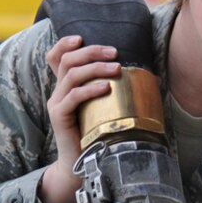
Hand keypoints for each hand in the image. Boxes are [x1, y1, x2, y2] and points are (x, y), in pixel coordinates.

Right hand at [37, 35, 120, 202]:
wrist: (80, 165)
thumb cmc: (95, 135)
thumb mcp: (103, 108)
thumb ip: (111, 91)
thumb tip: (146, 76)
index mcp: (65, 87)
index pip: (55, 57)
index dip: (64, 43)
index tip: (82, 37)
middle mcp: (57, 92)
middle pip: (67, 60)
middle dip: (91, 51)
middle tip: (114, 52)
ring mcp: (56, 103)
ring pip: (71, 74)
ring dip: (96, 67)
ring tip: (117, 68)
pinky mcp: (59, 116)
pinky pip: (73, 96)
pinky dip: (90, 89)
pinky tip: (106, 87)